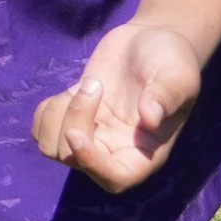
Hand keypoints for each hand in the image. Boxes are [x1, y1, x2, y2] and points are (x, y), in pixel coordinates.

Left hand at [31, 21, 204, 191]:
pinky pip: (43, 130)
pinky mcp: (73, 117)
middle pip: (75, 160)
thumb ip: (165, 97)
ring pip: (52, 148)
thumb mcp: (177, 76)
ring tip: (85, 86)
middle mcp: (115, 149)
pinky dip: (45, 112)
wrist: (151, 41)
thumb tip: (150, 119)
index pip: (114, 179)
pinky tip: (68, 91)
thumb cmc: (172, 61)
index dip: (91, 164)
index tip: (75, 134)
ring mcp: (92, 134)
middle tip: (94, 85)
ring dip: (56, 116)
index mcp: (144, 151)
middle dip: (72, 124)